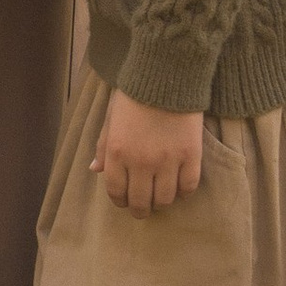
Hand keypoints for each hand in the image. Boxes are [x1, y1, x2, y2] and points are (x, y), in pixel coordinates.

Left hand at [93, 89, 203, 211]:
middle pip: (140, 202)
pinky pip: (188, 187)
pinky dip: (183, 192)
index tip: (125, 201)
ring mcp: (167, 161)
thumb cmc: (134, 94)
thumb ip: (103, 146)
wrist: (165, 75)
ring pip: (165, 199)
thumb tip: (95, 170)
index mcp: (117, 152)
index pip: (116, 192)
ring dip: (161, 203)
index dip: (120, 201)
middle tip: (143, 208)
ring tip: (161, 197)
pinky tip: (179, 186)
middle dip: (140, 210)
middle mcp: (141, 162)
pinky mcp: (191, 156)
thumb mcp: (111, 118)